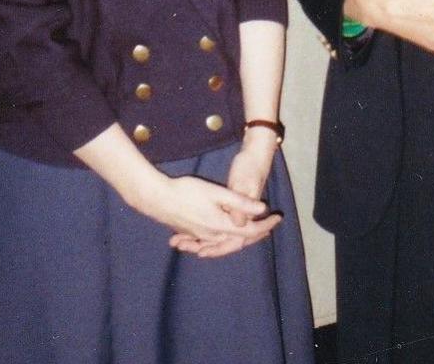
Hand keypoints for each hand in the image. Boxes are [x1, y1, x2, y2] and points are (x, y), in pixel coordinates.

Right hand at [170, 128, 279, 257]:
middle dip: (255, 233)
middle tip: (268, 226)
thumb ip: (239, 202)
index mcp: (220, 225)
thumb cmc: (187, 192)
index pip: (249, 231)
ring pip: (224, 242)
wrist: (156, 199)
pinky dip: (223, 239)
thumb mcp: (217, 193)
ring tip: (252, 231)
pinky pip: (211, 241)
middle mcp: (211, 235)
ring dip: (239, 238)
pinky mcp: (191, 233)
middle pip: (238, 239)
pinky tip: (226, 232)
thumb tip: (261, 208)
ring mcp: (200, 236)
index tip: (277, 218)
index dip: (265, 225)